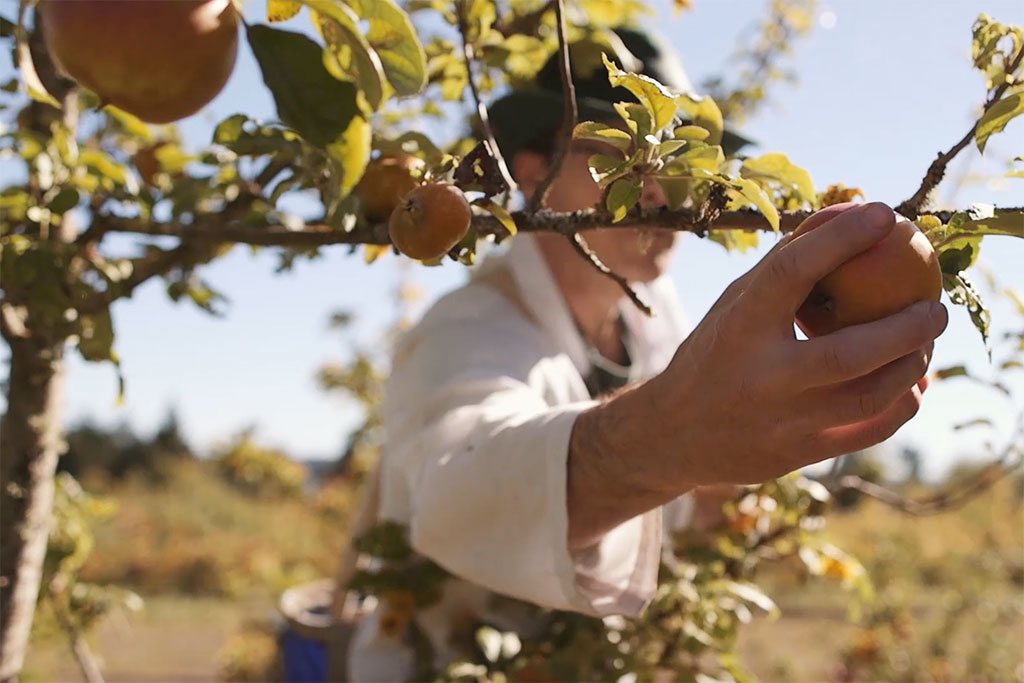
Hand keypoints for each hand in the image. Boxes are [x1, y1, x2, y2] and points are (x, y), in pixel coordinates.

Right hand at [567, 202, 946, 549]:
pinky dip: (899, 405)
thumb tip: (845, 219)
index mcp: (737, 328)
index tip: (884, 215)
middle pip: (849, 353)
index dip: (841, 239)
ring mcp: (780, 422)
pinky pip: (868, 432)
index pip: (791, 273)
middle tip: (935, 306)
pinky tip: (909, 385)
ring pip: (869, 397)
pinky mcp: (796, 455)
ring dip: (911, 366)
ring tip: (924, 343)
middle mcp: (760, 377)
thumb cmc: (713, 355)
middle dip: (906, 326)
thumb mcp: (733, 307)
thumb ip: (782, 268)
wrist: (672, 435)